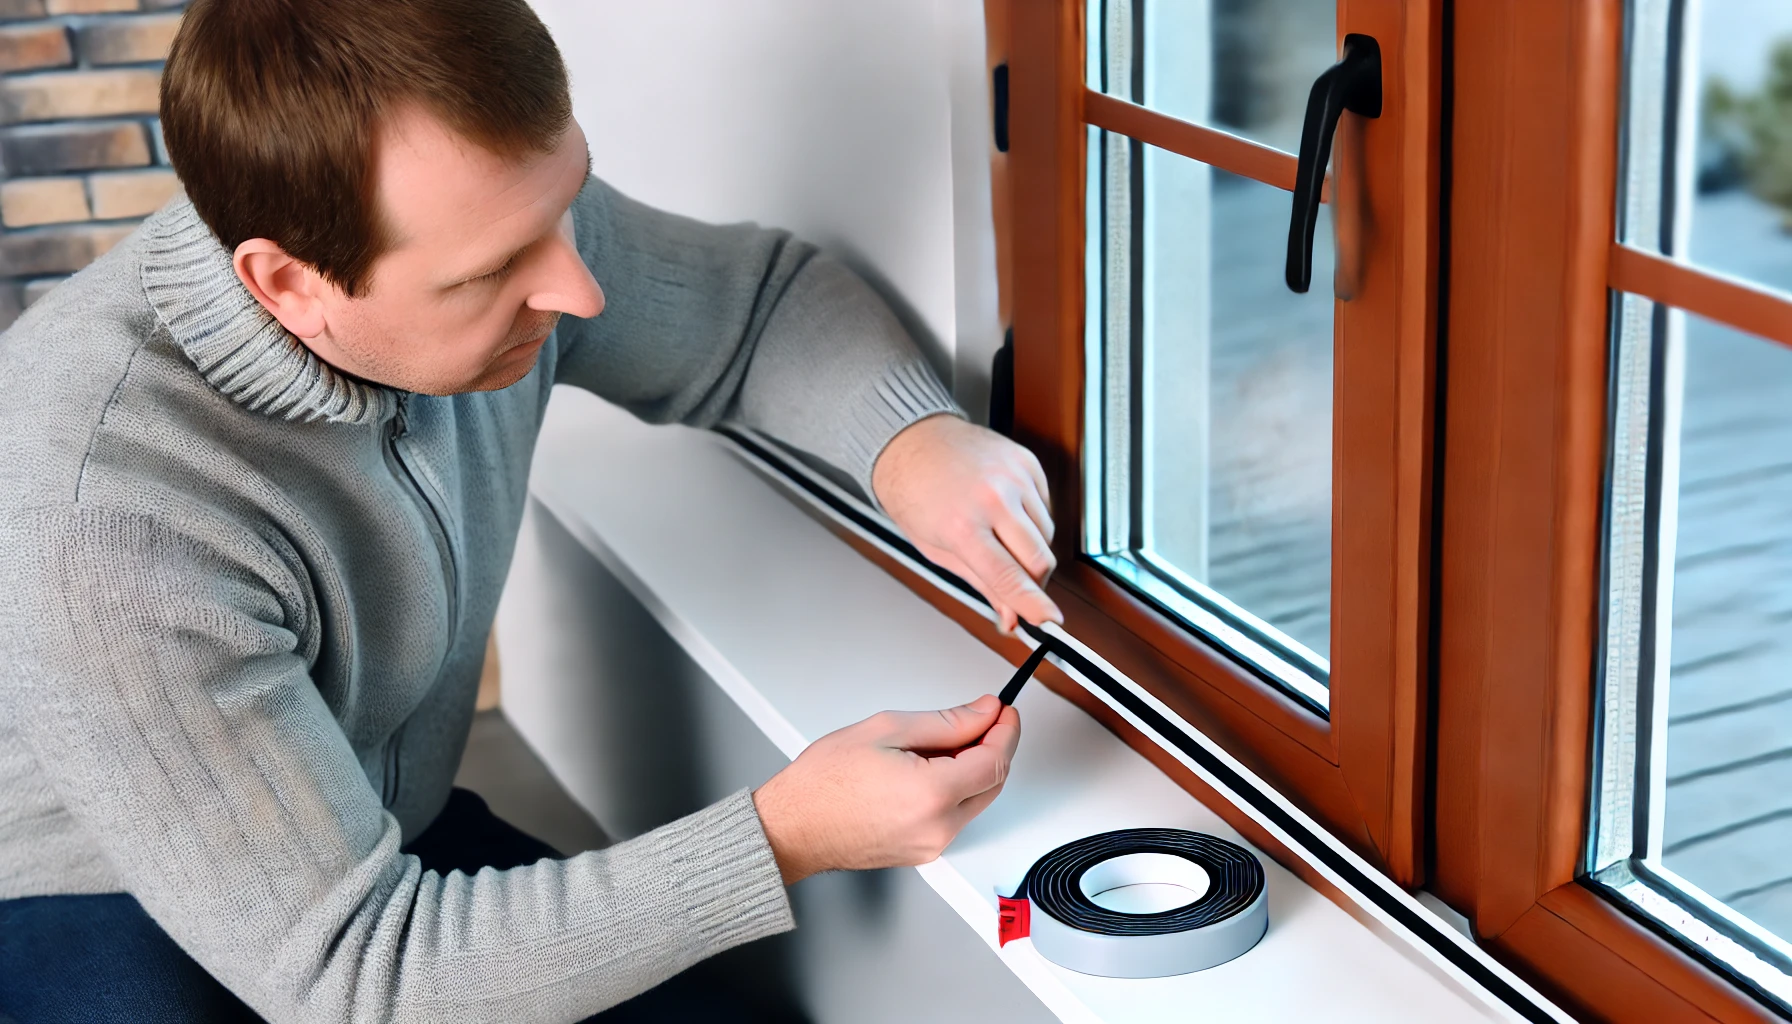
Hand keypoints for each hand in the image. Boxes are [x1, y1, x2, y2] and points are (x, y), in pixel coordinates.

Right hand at [752, 695, 1020, 883]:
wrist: (793, 827)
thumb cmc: (823, 782)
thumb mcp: (887, 730)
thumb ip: (946, 722)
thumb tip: (984, 713)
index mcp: (932, 794)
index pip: (995, 760)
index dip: (1006, 731)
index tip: (1004, 712)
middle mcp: (939, 827)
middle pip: (993, 783)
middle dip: (993, 747)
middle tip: (978, 719)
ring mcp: (932, 846)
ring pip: (976, 800)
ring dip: (973, 769)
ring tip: (940, 744)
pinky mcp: (924, 854)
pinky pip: (955, 816)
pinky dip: (954, 790)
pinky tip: (929, 769)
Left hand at [871, 414, 1062, 631]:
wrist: (910, 440)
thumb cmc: (914, 492)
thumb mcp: (937, 549)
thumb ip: (981, 583)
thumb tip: (1010, 615)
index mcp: (962, 525)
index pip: (1009, 577)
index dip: (1034, 605)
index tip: (1050, 621)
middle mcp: (992, 497)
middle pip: (1040, 559)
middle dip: (1034, 581)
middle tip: (1017, 584)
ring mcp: (1013, 476)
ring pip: (1047, 534)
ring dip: (1031, 547)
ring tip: (998, 535)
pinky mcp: (1026, 462)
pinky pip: (1046, 505)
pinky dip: (1031, 518)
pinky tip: (1005, 511)